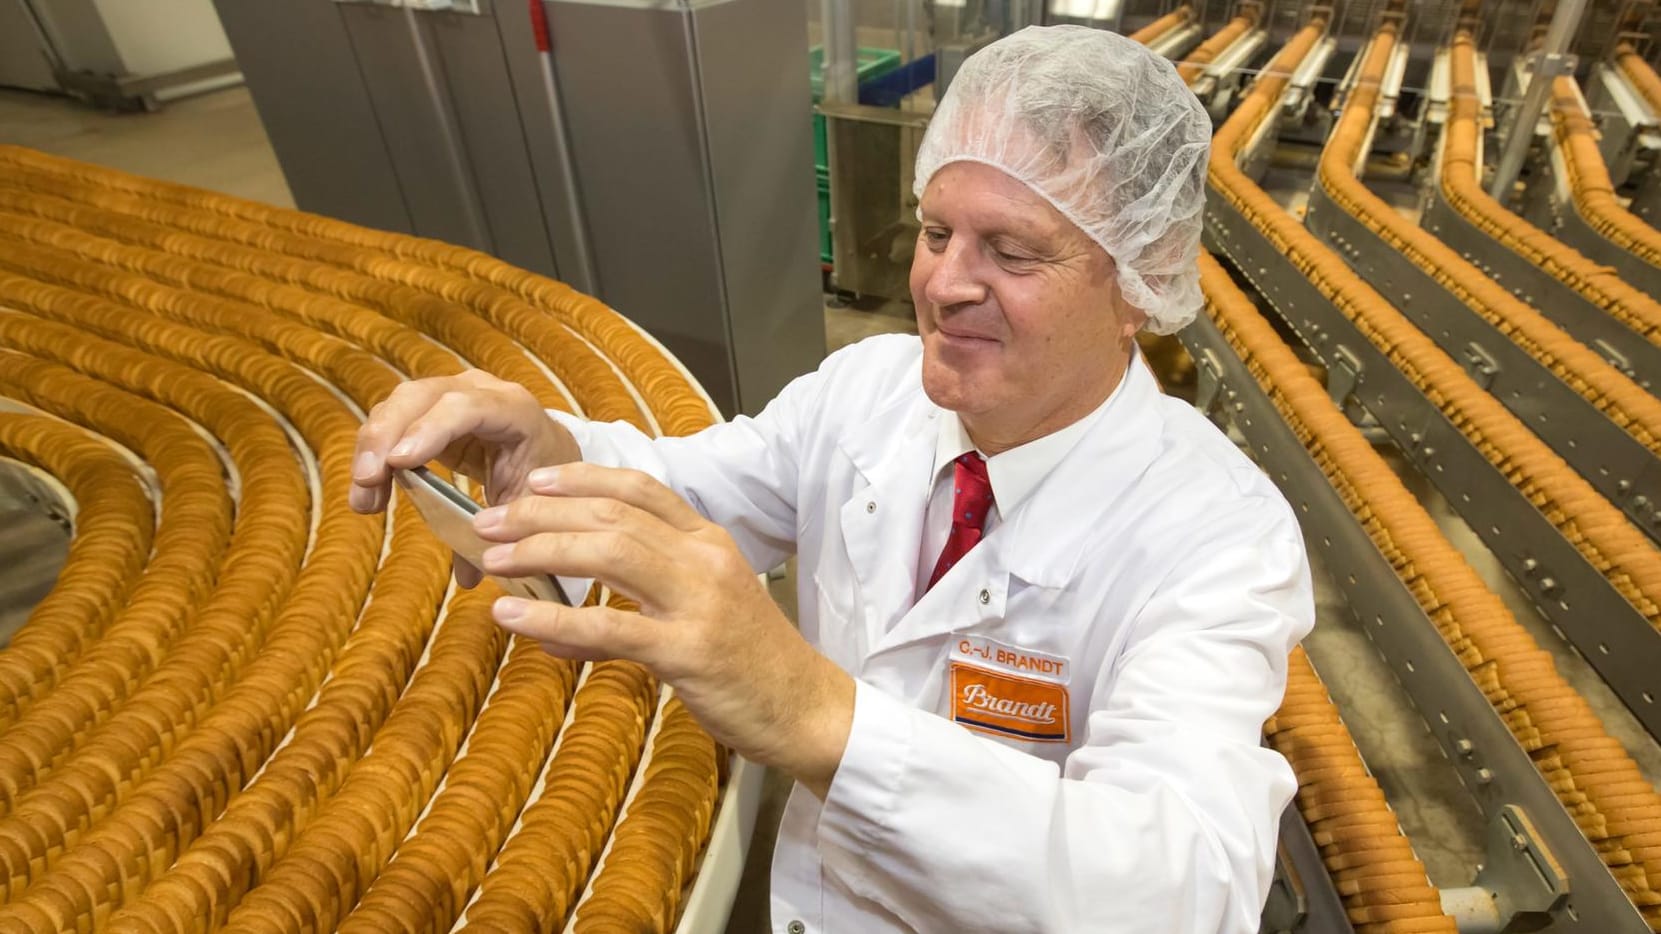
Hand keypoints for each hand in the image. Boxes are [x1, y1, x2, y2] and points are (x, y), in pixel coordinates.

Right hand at [350, 371, 580, 583]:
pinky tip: (369, 489)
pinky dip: (376, 452)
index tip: (399, 462)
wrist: (547, 449)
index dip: (431, 430)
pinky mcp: (429, 405)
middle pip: (421, 398)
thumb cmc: (543, 478)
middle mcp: (480, 389)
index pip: (468, 409)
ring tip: (364, 499)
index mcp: (515, 410)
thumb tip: (469, 578)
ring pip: (399, 405)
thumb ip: (501, 535)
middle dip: (386, 437)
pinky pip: (393, 419)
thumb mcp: (530, 504)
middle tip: (365, 482)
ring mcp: (451, 392)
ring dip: (373, 449)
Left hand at [474, 463, 854, 797]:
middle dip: (542, 513)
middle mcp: (704, 560)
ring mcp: (699, 602)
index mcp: (710, 541)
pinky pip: (610, 626)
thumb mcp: (705, 612)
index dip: (582, 478)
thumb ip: (640, 604)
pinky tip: (514, 616)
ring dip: (541, 550)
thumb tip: (561, 624)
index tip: (535, 480)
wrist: (808, 709)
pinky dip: (554, 617)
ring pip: (609, 554)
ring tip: (493, 558)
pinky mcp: (688, 651)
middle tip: (491, 520)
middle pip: (613, 516)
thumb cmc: (754, 663)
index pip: (640, 488)